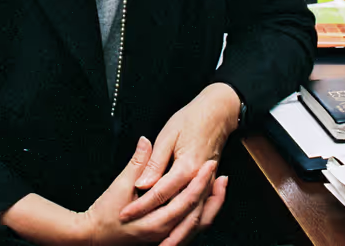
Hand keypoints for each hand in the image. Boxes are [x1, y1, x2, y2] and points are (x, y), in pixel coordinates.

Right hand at [81, 136, 225, 245]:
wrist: (94, 236)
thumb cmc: (104, 214)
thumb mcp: (118, 185)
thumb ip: (137, 164)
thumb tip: (145, 142)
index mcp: (154, 221)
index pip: (185, 200)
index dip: (199, 180)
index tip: (209, 164)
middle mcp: (163, 232)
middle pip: (198, 215)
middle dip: (212, 194)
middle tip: (221, 174)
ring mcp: (164, 236)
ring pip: (197, 224)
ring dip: (211, 205)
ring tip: (220, 186)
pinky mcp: (164, 236)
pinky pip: (190, 228)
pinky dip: (201, 214)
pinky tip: (204, 200)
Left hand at [119, 84, 239, 231]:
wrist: (219, 111)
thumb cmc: (193, 118)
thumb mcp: (168, 134)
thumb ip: (154, 161)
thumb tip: (142, 183)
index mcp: (187, 166)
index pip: (159, 193)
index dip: (140, 205)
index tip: (125, 214)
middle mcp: (199, 178)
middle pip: (181, 212)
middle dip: (163, 230)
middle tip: (145, 240)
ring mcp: (207, 183)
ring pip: (195, 217)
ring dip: (182, 234)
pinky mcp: (210, 183)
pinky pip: (203, 211)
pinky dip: (194, 224)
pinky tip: (183, 231)